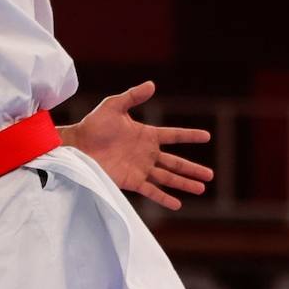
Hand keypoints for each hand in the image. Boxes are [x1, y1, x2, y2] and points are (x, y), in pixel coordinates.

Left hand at [61, 80, 212, 210]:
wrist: (77, 145)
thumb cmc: (93, 124)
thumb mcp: (114, 106)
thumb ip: (133, 96)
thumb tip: (152, 85)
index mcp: (146, 135)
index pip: (173, 135)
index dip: (189, 135)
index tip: (207, 136)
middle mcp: (146, 153)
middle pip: (175, 162)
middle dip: (192, 169)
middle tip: (211, 175)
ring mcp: (140, 168)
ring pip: (168, 177)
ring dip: (184, 183)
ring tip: (201, 188)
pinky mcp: (131, 180)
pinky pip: (151, 190)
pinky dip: (164, 197)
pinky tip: (178, 204)